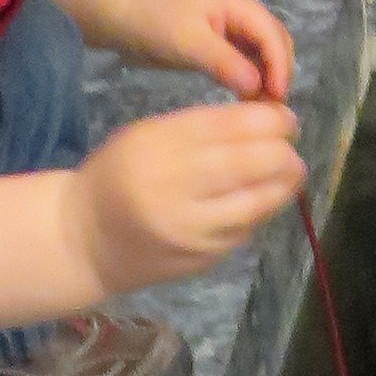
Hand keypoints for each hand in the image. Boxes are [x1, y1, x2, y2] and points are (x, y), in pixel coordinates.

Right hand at [70, 101, 304, 291]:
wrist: (85, 242)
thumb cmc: (116, 177)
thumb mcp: (144, 136)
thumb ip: (197, 127)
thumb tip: (261, 120)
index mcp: (157, 148)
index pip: (229, 127)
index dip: (269, 120)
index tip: (284, 117)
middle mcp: (175, 189)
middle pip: (253, 163)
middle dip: (282, 150)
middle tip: (289, 144)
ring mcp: (193, 229)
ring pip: (260, 201)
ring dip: (284, 182)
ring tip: (290, 169)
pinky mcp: (204, 257)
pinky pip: (247, 228)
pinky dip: (261, 209)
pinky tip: (262, 197)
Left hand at [134, 0, 295, 102]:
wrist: (121, 17)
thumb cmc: (154, 24)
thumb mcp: (189, 43)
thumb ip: (225, 63)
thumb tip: (258, 87)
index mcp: (237, 2)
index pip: (271, 32)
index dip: (280, 64)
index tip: (278, 96)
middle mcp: (239, 11)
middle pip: (273, 40)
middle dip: (278, 70)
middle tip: (274, 105)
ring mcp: (230, 25)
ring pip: (262, 51)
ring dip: (266, 76)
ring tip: (263, 106)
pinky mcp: (219, 41)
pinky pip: (245, 59)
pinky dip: (250, 77)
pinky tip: (248, 98)